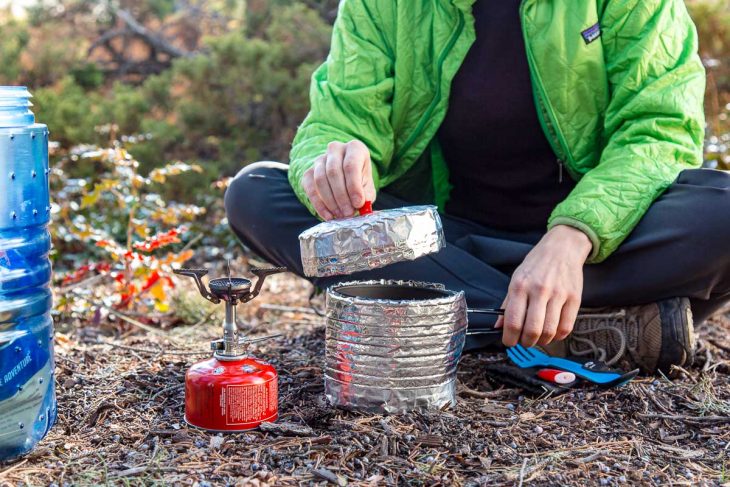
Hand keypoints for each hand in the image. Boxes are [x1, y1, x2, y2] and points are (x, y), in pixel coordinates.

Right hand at [301, 140, 376, 219]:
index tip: (358, 204)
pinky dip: (318, 204)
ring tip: (340, 215)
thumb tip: (361, 205)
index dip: (354, 186)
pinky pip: (310, 188)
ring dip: (330, 201)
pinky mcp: (308, 172)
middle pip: (334, 172)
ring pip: (320, 179)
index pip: (351, 165)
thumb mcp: (368, 186)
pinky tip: (328, 216)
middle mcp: (335, 149)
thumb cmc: (360, 181)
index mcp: (354, 148)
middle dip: (341, 196)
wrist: (345, 177)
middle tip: (348, 213)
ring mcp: (319, 159)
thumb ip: (366, 195)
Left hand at [495, 225, 591, 347]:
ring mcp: (558, 295)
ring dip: (542, 341)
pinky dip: (558, 336)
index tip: (509, 342)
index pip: (513, 321)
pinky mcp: (574, 299)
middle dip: (526, 342)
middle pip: (532, 330)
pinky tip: (552, 332)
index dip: (509, 338)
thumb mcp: (516, 279)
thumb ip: (507, 304)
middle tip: (524, 341)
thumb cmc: (536, 264)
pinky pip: (566, 327)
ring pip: (550, 331)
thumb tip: (498, 326)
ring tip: (538, 337)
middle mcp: (539, 290)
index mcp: (520, 286)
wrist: (562, 248)